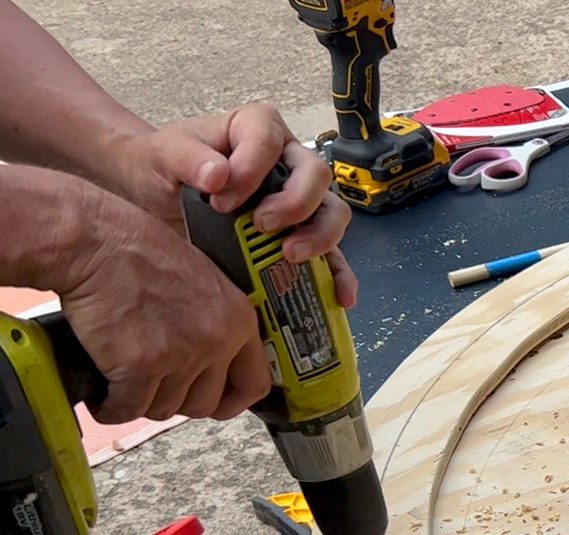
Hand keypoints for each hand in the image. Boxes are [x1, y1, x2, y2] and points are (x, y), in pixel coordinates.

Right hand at [58, 185, 266, 423]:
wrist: (97, 242)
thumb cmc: (139, 252)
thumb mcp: (203, 281)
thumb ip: (215, 320)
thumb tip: (212, 358)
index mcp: (238, 320)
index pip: (255, 383)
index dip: (233, 401)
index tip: (218, 405)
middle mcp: (217, 341)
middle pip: (206, 404)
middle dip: (178, 401)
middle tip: (155, 388)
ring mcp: (181, 356)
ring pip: (166, 408)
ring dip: (143, 402)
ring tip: (125, 385)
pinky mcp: (141, 367)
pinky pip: (129, 408)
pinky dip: (113, 408)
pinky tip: (104, 398)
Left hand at [114, 104, 357, 307]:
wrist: (154, 198)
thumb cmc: (162, 167)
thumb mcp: (163, 154)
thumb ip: (186, 157)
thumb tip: (217, 175)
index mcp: (256, 130)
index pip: (270, 141)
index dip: (252, 169)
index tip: (220, 199)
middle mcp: (287, 161)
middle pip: (316, 175)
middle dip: (295, 203)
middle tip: (261, 225)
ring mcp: (299, 200)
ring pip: (332, 212)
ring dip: (320, 236)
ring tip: (290, 256)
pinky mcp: (300, 235)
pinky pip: (331, 254)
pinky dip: (338, 275)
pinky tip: (339, 296)